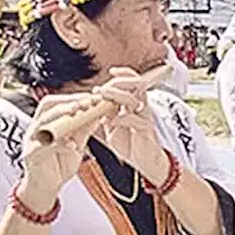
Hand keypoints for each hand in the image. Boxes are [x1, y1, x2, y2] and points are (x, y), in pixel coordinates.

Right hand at [19, 94, 99, 209]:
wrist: (47, 186)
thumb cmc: (60, 163)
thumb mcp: (77, 143)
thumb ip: (85, 129)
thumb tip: (100, 113)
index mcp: (47, 123)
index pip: (57, 101)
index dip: (74, 97)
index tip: (94, 97)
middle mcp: (37, 128)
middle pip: (47, 106)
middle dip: (68, 101)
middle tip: (87, 102)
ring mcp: (32, 141)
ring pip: (42, 122)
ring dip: (60, 116)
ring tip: (77, 112)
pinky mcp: (31, 156)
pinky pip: (44, 147)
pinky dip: (60, 145)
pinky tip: (73, 146)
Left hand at [94, 68, 169, 184]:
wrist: (145, 162)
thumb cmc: (129, 144)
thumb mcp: (111, 126)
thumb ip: (102, 115)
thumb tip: (87, 105)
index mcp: (134, 104)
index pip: (133, 82)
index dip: (123, 74)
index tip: (110, 72)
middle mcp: (141, 108)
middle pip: (136, 85)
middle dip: (117, 83)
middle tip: (101, 88)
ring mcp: (145, 118)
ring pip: (135, 100)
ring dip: (116, 96)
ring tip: (102, 96)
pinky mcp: (146, 131)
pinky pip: (135, 120)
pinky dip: (120, 119)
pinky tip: (109, 122)